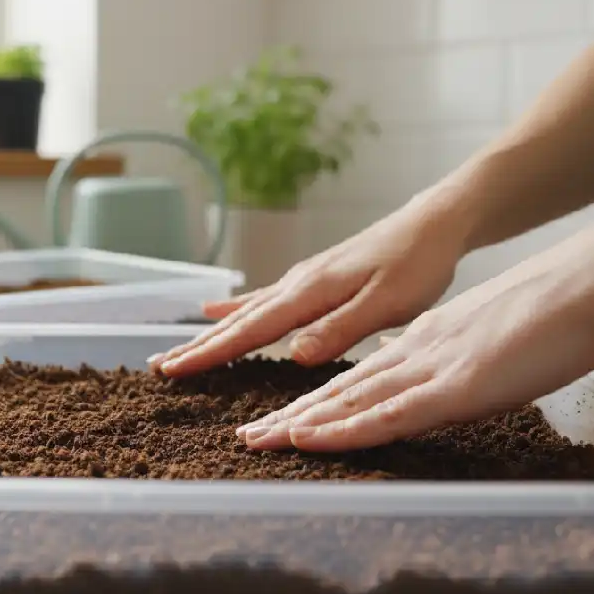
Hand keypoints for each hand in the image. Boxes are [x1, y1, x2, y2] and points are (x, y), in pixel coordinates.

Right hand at [148, 200, 467, 376]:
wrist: (433, 224)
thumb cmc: (417, 265)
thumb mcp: (386, 304)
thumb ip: (340, 328)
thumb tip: (296, 354)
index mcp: (311, 292)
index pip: (251, 329)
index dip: (211, 352)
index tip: (174, 369)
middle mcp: (298, 284)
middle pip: (238, 321)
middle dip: (198, 345)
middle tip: (160, 366)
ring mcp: (303, 280)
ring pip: (247, 311)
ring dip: (212, 332)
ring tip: (179, 347)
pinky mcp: (314, 279)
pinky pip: (264, 300)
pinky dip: (236, 310)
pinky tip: (218, 312)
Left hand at [235, 218, 593, 452]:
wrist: (589, 282)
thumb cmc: (553, 311)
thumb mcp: (486, 335)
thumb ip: (450, 355)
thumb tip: (424, 368)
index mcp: (425, 342)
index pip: (359, 379)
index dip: (317, 403)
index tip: (283, 421)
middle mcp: (416, 352)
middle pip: (340, 391)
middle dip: (290, 417)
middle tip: (244, 437)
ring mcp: (431, 367)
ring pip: (349, 401)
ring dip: (298, 424)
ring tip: (253, 441)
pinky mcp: (453, 384)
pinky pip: (387, 413)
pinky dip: (343, 429)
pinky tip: (307, 438)